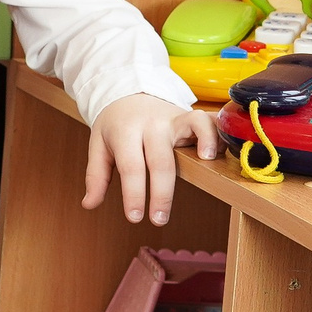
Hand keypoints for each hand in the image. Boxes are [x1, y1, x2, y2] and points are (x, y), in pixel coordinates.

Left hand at [83, 93, 216, 224]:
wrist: (129, 92)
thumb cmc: (115, 125)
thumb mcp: (98, 146)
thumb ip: (96, 176)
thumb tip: (89, 204)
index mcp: (125, 132)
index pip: (130, 167)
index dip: (134, 194)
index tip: (135, 218)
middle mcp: (151, 124)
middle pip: (160, 159)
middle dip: (161, 193)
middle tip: (159, 219)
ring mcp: (174, 117)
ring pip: (192, 127)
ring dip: (204, 142)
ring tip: (205, 167)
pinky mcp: (191, 115)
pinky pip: (210, 119)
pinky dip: (219, 131)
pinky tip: (222, 151)